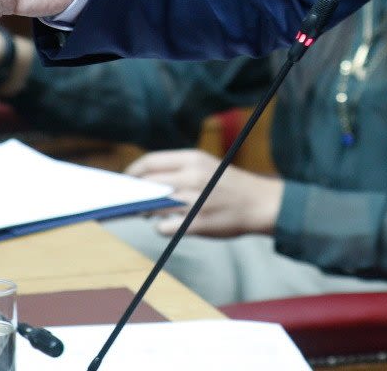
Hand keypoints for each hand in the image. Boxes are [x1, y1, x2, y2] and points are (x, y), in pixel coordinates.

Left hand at [125, 149, 284, 238]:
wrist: (260, 203)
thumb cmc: (229, 185)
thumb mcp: (206, 166)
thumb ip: (177, 170)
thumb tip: (143, 181)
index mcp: (193, 159)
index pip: (149, 162)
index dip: (132, 172)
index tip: (125, 180)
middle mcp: (192, 177)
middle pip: (147, 185)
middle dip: (136, 194)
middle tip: (134, 200)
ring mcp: (195, 201)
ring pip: (152, 207)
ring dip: (147, 211)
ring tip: (154, 212)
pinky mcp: (198, 223)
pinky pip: (163, 228)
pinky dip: (161, 228)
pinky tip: (170, 225)